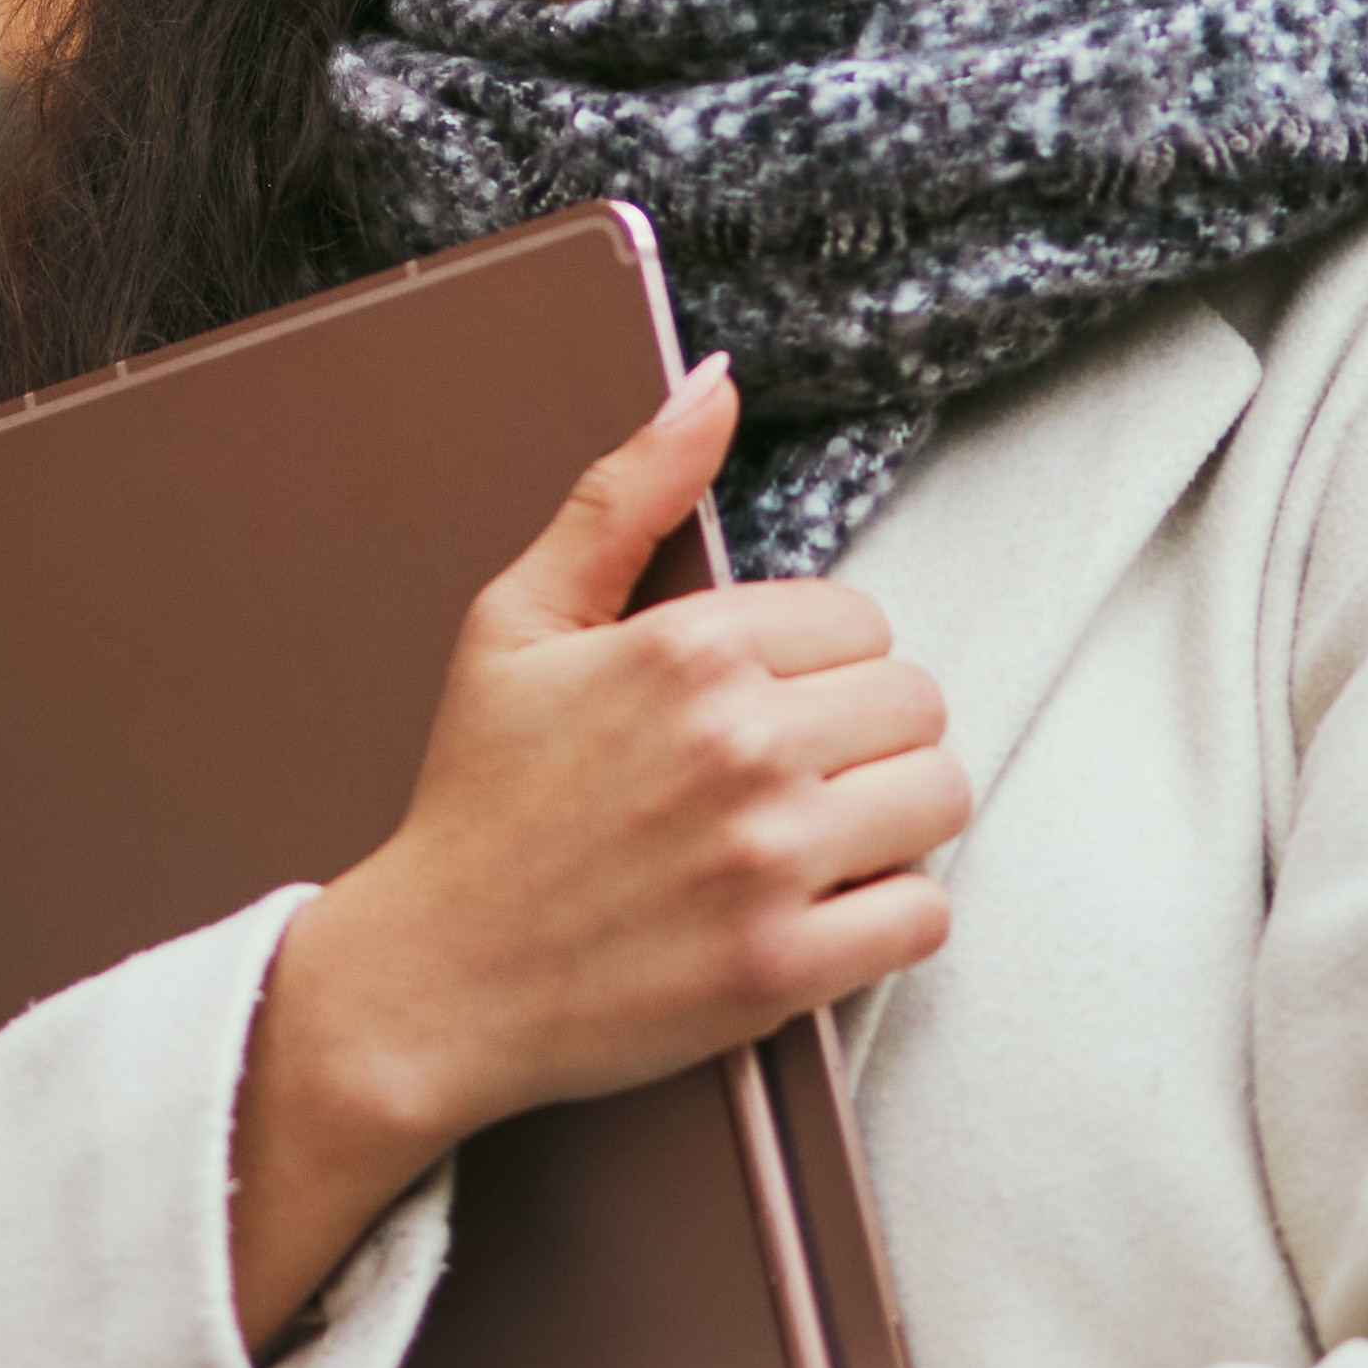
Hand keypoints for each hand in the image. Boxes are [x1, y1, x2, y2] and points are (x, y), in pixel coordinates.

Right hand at [223, 356, 961, 1338]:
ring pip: (939, 798)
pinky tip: (820, 909)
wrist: (428, 983)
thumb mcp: (518, 621)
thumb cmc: (475, 804)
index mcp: (687, 648)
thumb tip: (715, 385)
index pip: (862, 621)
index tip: (762, 706)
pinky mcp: (782, 968)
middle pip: (916, 705)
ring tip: (816, 837)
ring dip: (893, 819)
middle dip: (864, 736)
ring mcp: (767, 861)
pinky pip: (923, 915)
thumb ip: (624, 493)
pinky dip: (889, 915)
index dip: (818, 665)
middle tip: (791, 776)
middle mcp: (739, 745)